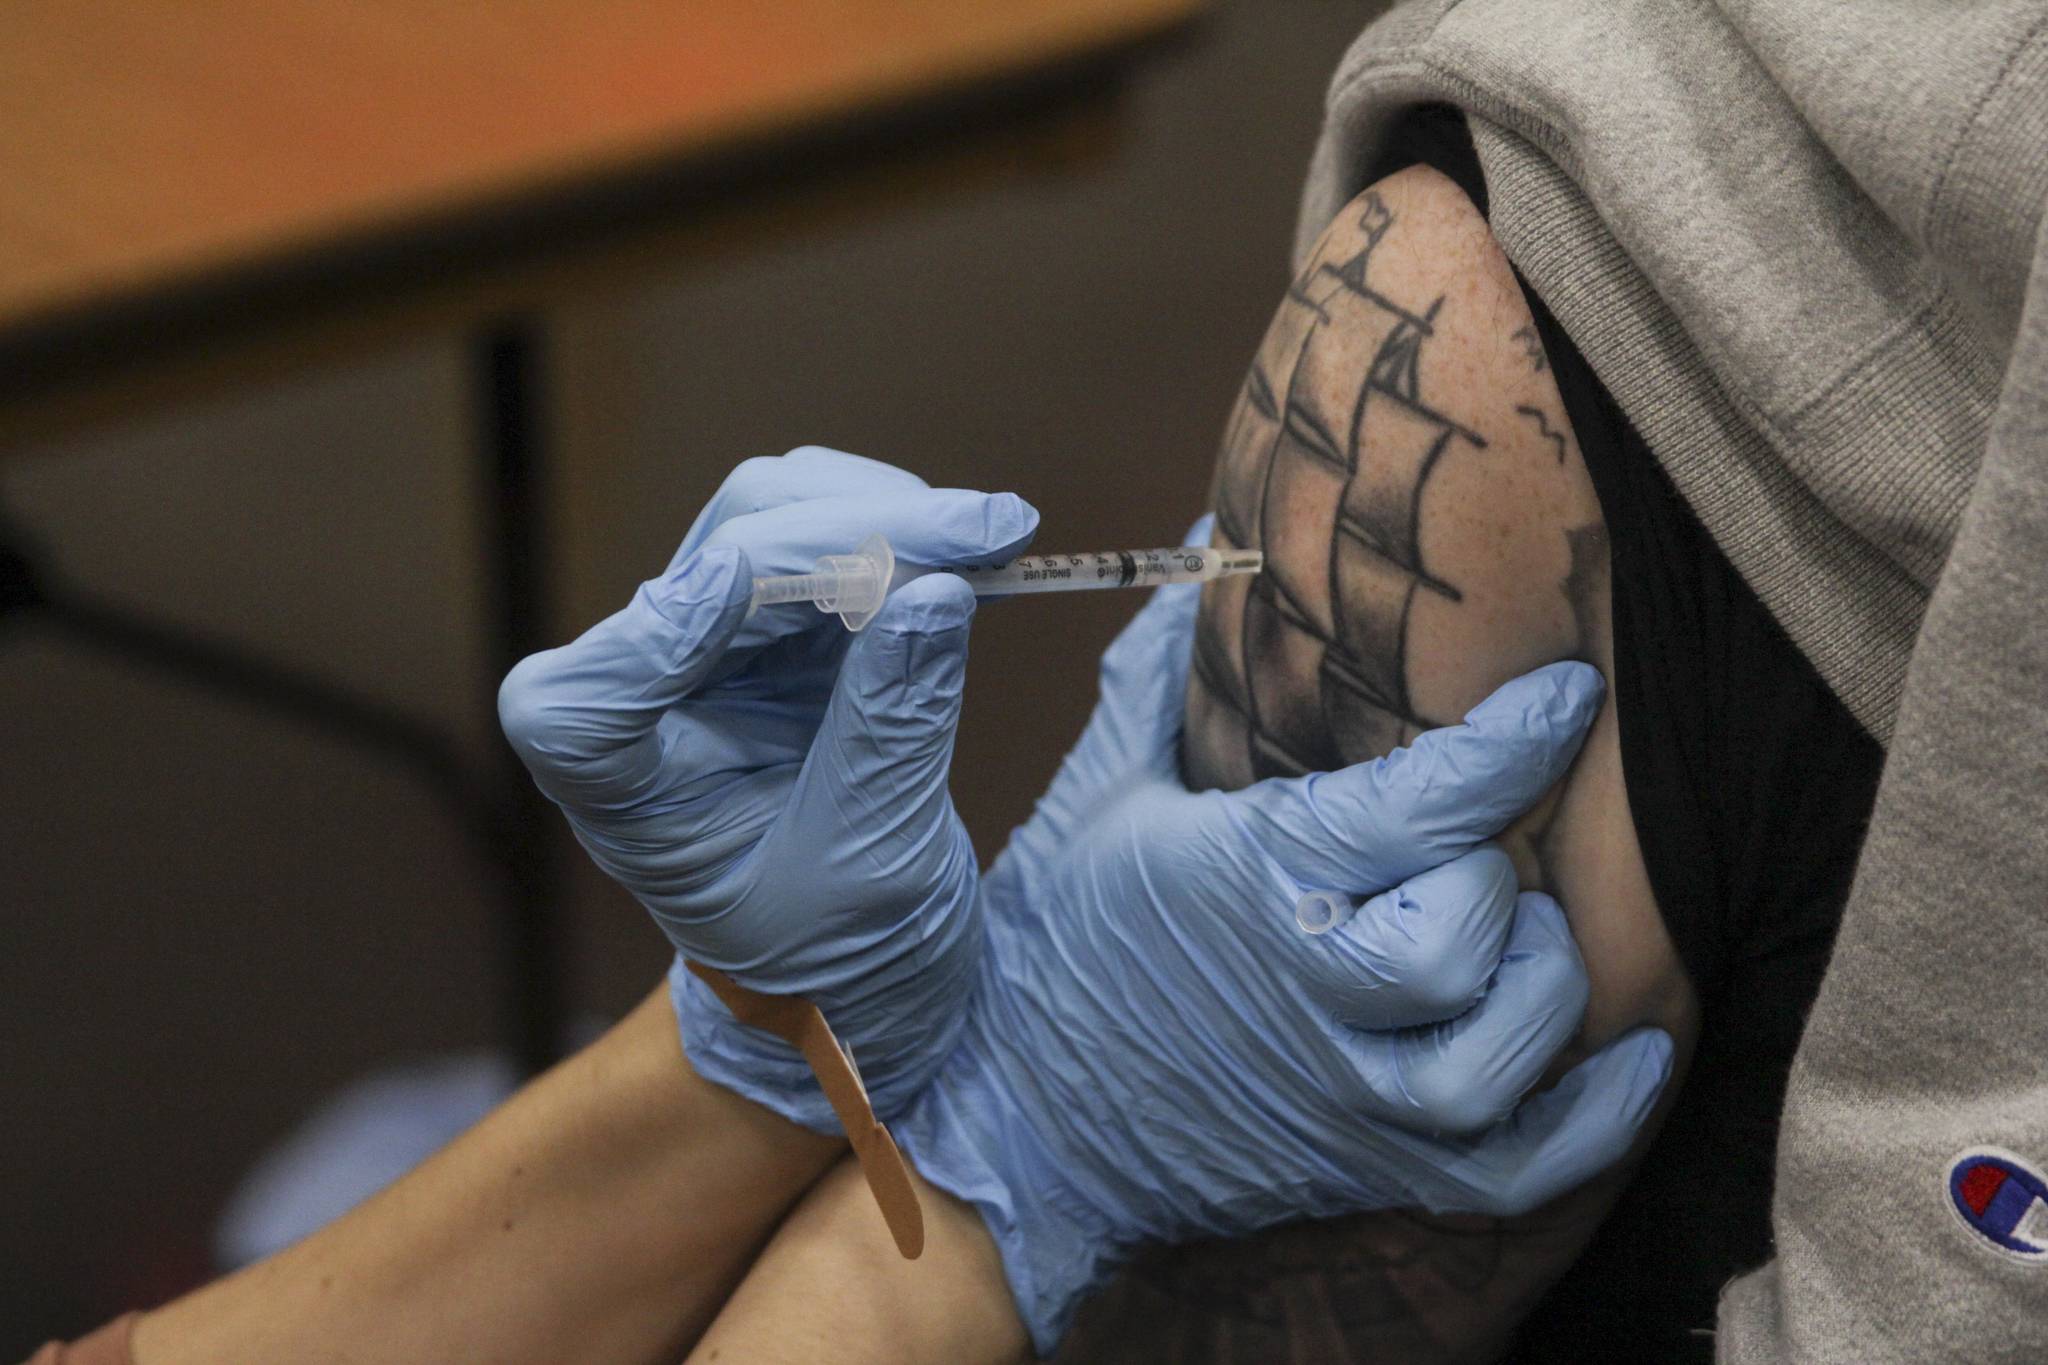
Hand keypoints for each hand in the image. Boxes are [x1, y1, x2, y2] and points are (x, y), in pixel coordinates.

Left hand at [497, 447, 1037, 1127]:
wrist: (857, 974)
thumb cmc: (837, 957)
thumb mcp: (871, 866)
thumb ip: (893, 731)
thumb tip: (935, 591)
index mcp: (618, 790)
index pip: (591, 698)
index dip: (661, 630)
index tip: (739, 585)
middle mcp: (645, 696)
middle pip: (715, 563)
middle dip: (845, 534)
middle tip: (980, 531)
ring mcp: (710, 645)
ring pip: (767, 520)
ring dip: (879, 514)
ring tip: (991, 538)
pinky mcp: (776, 623)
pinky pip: (821, 535)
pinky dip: (896, 529)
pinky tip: (974, 550)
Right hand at [895, 553, 1672, 1352]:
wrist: (1016, 1121)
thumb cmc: (1060, 944)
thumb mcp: (1100, 793)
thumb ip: (1162, 670)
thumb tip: (1208, 533)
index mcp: (1249, 881)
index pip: (1417, 810)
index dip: (1512, 742)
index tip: (1564, 696)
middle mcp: (1306, 993)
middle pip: (1462, 937)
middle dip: (1496, 883)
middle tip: (1483, 854)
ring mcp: (1340, 1095)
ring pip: (1496, 1055)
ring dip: (1542, 987)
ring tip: (1528, 937)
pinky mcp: (1366, 1168)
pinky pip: (1516, 1170)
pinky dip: (1594, 1120)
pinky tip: (1631, 1052)